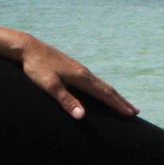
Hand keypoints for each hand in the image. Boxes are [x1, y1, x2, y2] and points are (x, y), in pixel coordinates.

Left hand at [18, 36, 139, 119]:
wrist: (28, 48)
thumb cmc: (37, 68)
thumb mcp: (49, 85)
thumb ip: (66, 100)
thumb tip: (82, 116)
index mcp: (81, 77)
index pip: (104, 94)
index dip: (117, 105)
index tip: (130, 114)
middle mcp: (84, 72)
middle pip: (107, 89)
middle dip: (121, 101)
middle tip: (135, 112)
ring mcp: (79, 69)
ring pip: (102, 84)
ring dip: (114, 95)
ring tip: (123, 103)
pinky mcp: (74, 68)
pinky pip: (95, 82)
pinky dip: (104, 89)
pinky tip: (101, 92)